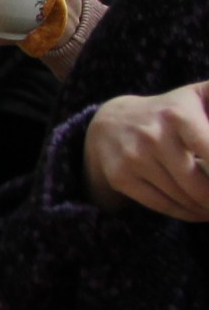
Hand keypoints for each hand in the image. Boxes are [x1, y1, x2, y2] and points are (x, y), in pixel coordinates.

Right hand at [82, 82, 208, 218]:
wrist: (110, 123)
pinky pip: (163, 205)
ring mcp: (134, 158)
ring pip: (183, 197)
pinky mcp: (121, 177)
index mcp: (178, 116)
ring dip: (207, 209)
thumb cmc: (170, 111)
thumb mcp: (198, 96)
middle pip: (200, 185)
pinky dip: (188, 214)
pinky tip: (201, 212)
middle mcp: (153, 137)